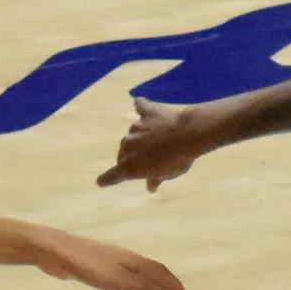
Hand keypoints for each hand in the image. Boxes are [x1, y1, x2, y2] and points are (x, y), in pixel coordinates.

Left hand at [31, 228, 185, 289]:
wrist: (53, 251)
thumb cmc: (85, 264)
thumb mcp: (114, 278)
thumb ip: (136, 285)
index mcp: (129, 259)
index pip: (155, 270)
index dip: (169, 282)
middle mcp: (121, 258)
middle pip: (146, 271)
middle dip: (161, 283)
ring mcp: (106, 262)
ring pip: (130, 274)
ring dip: (143, 285)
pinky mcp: (91, 268)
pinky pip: (113, 279)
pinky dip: (121, 287)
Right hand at [97, 98, 211, 191]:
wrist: (189, 135)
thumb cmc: (178, 160)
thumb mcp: (167, 174)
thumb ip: (155, 179)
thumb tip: (151, 187)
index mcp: (129, 166)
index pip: (112, 175)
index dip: (107, 179)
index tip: (101, 182)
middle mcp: (127, 146)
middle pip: (124, 153)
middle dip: (132, 157)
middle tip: (149, 160)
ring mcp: (136, 128)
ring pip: (132, 134)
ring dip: (140, 137)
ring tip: (157, 140)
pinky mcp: (148, 112)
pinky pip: (140, 107)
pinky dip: (140, 106)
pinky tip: (137, 102)